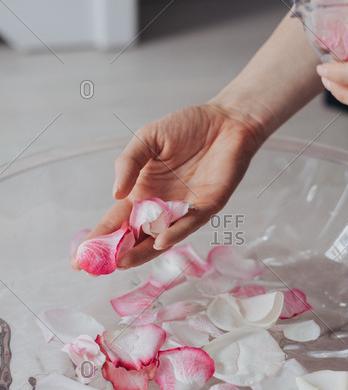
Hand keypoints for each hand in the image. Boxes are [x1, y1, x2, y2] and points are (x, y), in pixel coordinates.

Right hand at [71, 104, 264, 269]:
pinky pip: (189, 224)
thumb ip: (129, 162)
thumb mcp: (147, 138)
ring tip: (121, 262)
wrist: (226, 121)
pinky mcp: (207, 207)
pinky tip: (159, 241)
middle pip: (134, 236)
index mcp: (142, 192)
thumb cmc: (187, 127)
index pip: (115, 220)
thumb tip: (115, 193)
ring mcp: (183, 210)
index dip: (98, 239)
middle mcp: (161, 206)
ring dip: (141, 252)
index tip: (79, 259)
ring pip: (159, 238)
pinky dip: (175, 233)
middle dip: (115, 253)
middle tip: (95, 268)